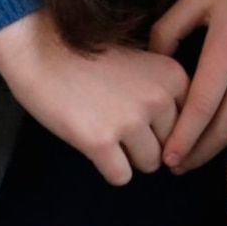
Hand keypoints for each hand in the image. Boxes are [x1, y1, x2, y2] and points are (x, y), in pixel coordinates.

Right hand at [0, 11, 189, 184]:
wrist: (39, 48)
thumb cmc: (85, 56)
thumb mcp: (140, 63)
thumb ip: (162, 92)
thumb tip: (176, 141)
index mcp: (173, 76)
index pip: (187, 123)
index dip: (164, 126)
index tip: (143, 120)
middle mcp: (158, 98)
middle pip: (170, 147)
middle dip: (147, 143)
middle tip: (117, 124)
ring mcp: (130, 120)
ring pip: (149, 165)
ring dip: (129, 157)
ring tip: (105, 133)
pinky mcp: (101, 141)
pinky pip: (121, 177)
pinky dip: (108, 169)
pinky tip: (92, 146)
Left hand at [150, 0, 226, 172]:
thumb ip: (167, 30)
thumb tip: (152, 65)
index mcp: (226, 50)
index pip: (200, 108)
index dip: (182, 138)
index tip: (166, 159)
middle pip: (222, 127)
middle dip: (196, 152)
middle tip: (176, 167)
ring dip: (221, 147)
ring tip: (197, 156)